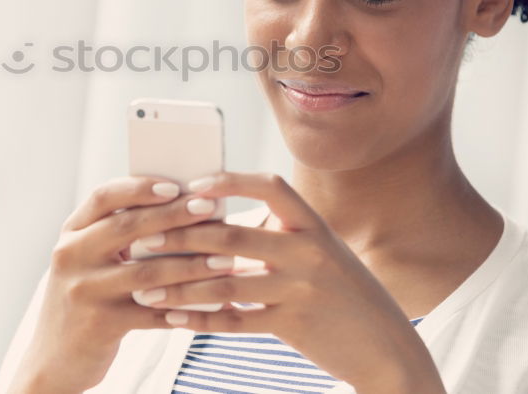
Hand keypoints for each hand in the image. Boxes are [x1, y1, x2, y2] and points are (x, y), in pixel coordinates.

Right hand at [9, 175, 237, 393]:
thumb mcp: (89, 258)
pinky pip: (152, 313)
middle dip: (173, 216)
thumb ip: (119, 233)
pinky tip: (214, 303)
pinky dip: (185, 307)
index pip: (104, 197)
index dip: (139, 188)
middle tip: (209, 209)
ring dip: (191, 265)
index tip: (174, 185)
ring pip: (146, 272)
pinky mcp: (99, 324)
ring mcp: (84, 291)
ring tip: (226, 260)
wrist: (54, 357)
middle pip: (127, 228)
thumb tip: (182, 205)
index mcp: (72, 232)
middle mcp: (71, 256)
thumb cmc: (87, 296)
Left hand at [134, 171, 445, 392]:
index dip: (230, 182)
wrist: (385, 345)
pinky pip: (236, 321)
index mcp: (313, 225)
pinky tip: (172, 318)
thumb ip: (276, 235)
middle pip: (233, 237)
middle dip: (182, 238)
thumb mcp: (318, 252)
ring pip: (226, 284)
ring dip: (179, 286)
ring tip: (144, 286)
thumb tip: (213, 223)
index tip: (193, 185)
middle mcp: (309, 251)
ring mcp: (302, 289)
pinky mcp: (294, 325)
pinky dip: (200, 319)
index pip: (270, 187)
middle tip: (142, 239)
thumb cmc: (341, 293)